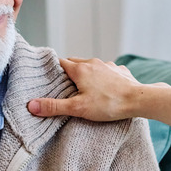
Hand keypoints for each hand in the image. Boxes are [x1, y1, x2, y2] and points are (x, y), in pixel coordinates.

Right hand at [27, 57, 154, 121]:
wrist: (139, 100)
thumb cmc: (108, 104)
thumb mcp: (77, 108)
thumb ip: (54, 106)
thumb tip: (31, 105)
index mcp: (80, 69)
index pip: (60, 62)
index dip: (52, 68)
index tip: (47, 75)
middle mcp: (93, 63)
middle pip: (75, 62)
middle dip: (68, 71)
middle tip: (63, 84)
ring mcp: (108, 65)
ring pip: (91, 66)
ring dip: (86, 73)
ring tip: (84, 87)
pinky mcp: (120, 71)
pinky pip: (107, 70)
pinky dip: (102, 76)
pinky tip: (105, 87)